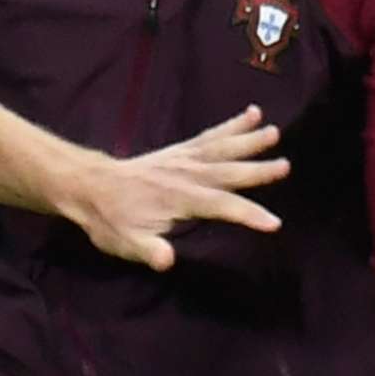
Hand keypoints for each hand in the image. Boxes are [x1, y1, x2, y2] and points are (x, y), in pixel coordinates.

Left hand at [55, 105, 287, 271]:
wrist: (89, 187)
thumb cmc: (109, 220)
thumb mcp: (124, 242)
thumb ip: (147, 250)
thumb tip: (167, 261)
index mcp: (177, 198)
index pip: (219, 205)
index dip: (247, 214)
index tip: (274, 223)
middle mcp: (184, 174)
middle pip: (227, 171)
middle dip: (256, 170)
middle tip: (285, 166)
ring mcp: (182, 159)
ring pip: (222, 148)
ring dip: (248, 140)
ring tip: (273, 131)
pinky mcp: (180, 151)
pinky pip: (210, 136)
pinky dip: (231, 126)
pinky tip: (250, 115)